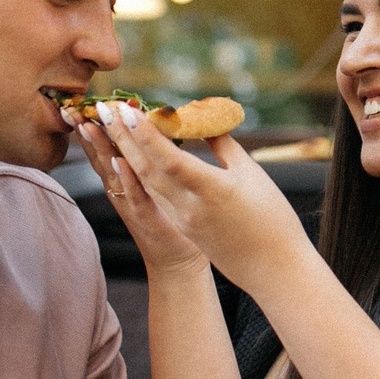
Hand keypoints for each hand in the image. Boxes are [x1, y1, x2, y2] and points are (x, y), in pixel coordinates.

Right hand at [73, 120, 204, 275]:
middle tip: (71, 108)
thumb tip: (155, 127)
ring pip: (111, 172)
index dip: (91, 126)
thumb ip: (151, 158)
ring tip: (88, 126)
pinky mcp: (145, 216)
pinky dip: (125, 179)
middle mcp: (120, 190)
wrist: (176, 260)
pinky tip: (119, 162)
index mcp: (122, 179)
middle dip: (86, 132)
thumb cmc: (169, 217)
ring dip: (100, 149)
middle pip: (99, 155)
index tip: (79, 103)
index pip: (103, 147)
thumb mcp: (155, 183)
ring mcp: (129, 203)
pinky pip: (133, 195)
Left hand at [92, 107, 312, 288]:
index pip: (169, 159)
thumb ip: (224, 145)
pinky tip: (127, 159)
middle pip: (148, 168)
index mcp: (212, 190)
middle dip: (124, 137)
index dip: (147, 134)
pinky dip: (138, 174)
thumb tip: (204, 121)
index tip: (129, 110)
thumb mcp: (252, 174)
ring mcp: (183, 219)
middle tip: (104, 109)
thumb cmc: (272, 218)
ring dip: (125, 152)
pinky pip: (155, 196)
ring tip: (109, 128)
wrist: (274, 269)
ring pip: (146, 182)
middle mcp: (190, 207)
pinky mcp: (183, 227)